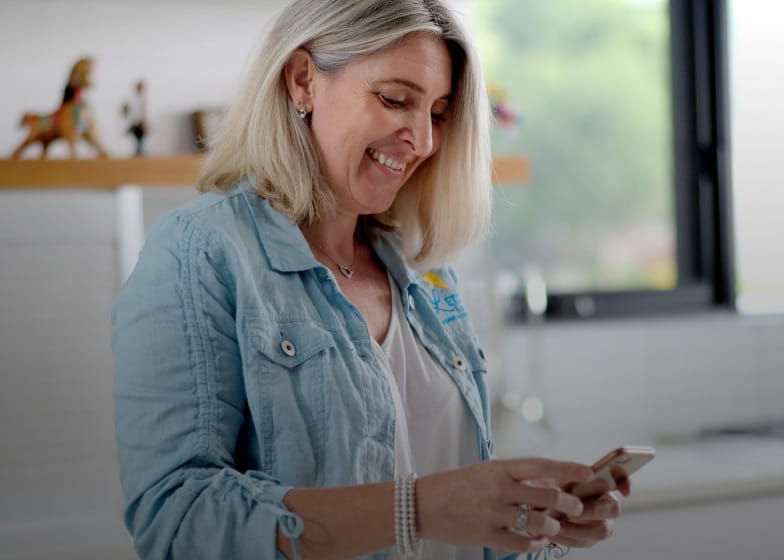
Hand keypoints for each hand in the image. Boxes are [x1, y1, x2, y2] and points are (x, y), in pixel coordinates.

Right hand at [416, 458, 593, 553]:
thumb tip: (548, 484)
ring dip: (552, 527)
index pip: (541, 466)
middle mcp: (499, 489)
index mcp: (499, 468)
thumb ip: (514, 477)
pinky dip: (534, 545)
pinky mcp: (487, 535)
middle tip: (575, 508)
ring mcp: (493, 513)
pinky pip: (522, 544)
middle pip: (546, 496)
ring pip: (539, 523)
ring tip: (553, 528)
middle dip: (568, 504)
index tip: (588, 472)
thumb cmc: (458, 485)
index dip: (567, 469)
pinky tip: (536, 542)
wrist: (424, 503)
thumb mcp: (486, 471)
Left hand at [552, 477, 629, 547]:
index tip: (624, 491)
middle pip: (614, 509)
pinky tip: (554, 532)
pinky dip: (569, 537)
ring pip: (602, 530)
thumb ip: (571, 473)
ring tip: (559, 524)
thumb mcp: (555, 475)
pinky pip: (585, 541)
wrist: (533, 504)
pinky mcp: (587, 538)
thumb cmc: (547, 485)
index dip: (625, 483)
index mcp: (599, 483)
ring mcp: (598, 523)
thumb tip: (587, 473)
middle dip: (594, 510)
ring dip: (580, 528)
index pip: (620, 480)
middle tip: (574, 511)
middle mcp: (604, 504)